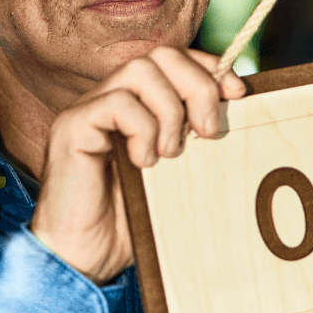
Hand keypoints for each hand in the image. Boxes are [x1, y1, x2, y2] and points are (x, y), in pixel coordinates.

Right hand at [30, 47, 246, 283]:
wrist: (85, 258)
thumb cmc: (132, 221)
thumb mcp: (178, 173)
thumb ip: (196, 139)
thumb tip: (239, 110)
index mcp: (139, 103)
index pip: (176, 58)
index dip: (209, 68)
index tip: (237, 94)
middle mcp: (113, 97)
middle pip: (161, 55)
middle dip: (197, 86)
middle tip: (209, 131)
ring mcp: (89, 109)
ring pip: (140, 70)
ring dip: (169, 110)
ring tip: (172, 153)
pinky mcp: (73, 126)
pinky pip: (117, 103)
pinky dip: (142, 130)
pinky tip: (143, 162)